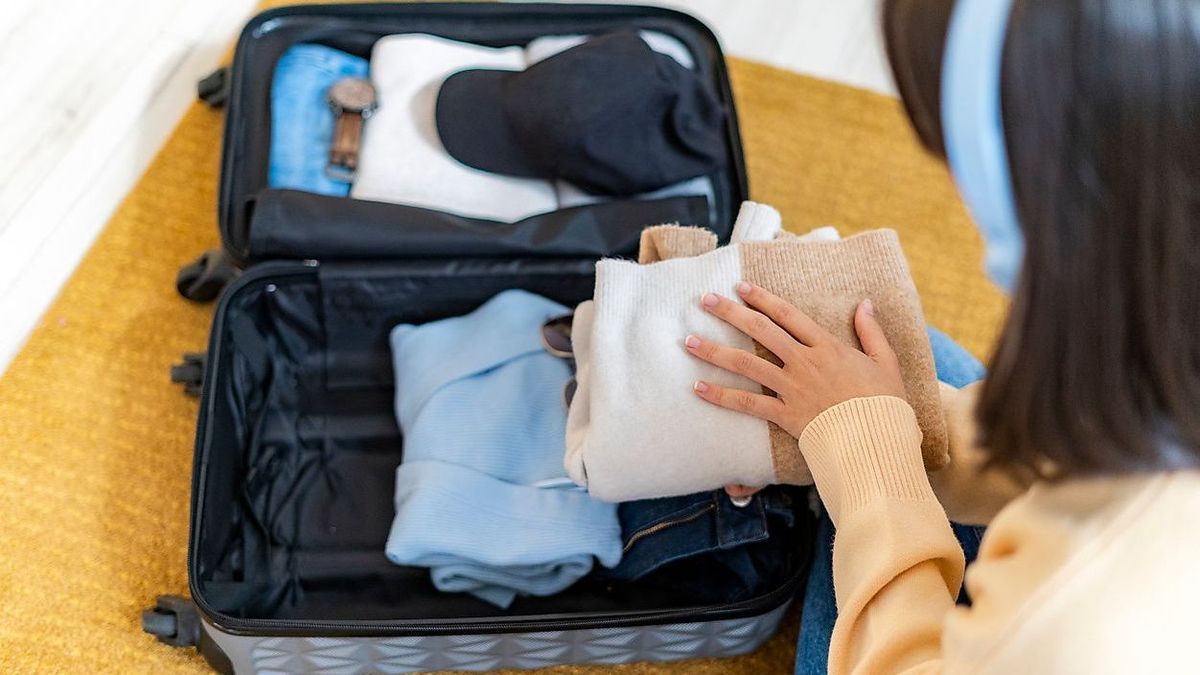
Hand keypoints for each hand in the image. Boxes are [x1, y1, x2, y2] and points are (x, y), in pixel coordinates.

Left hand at [686, 282, 906, 439]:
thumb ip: (872, 331)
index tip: (740, 286)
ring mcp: (793, 389)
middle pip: (761, 331)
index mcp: (828, 347)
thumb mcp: (886, 362)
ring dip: (715, 351)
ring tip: (689, 342)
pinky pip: (748, 404)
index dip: (762, 298)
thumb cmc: (886, 404)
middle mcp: (805, 363)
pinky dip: (722, 396)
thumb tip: (865, 303)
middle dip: (730, 313)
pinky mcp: (786, 415)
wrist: (880, 441)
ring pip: (747, 364)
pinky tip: (699, 388)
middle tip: (705, 300)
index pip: (788, 315)